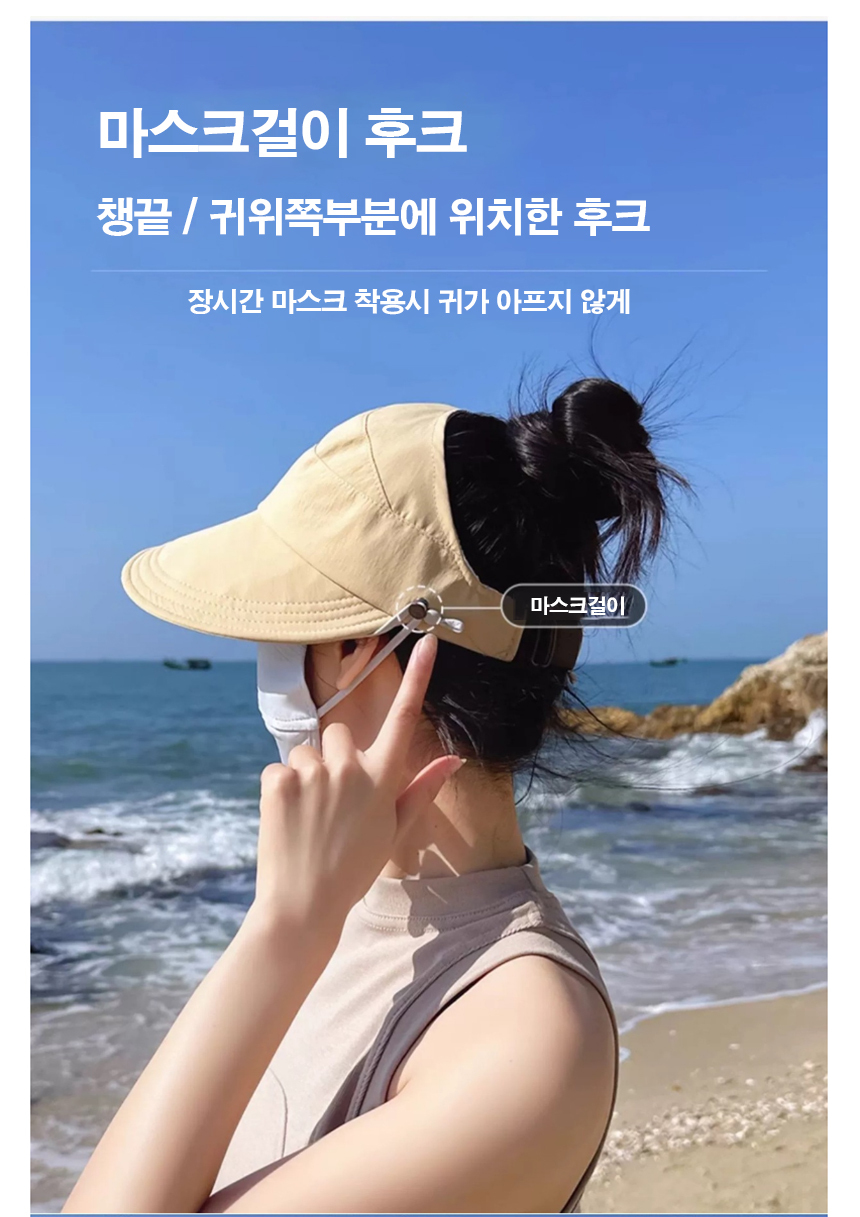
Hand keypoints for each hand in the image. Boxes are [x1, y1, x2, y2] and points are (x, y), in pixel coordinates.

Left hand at [250, 633, 463, 935]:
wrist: (303, 906)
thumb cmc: (353, 869)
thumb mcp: (394, 830)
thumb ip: (423, 789)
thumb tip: (454, 758)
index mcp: (381, 779)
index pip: (405, 717)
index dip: (418, 677)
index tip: (427, 640)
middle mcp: (350, 768)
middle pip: (339, 734)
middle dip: (333, 758)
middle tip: (330, 804)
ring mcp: (312, 773)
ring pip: (305, 753)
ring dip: (304, 777)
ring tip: (307, 819)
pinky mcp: (277, 780)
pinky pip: (277, 769)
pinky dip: (278, 791)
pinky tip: (286, 822)